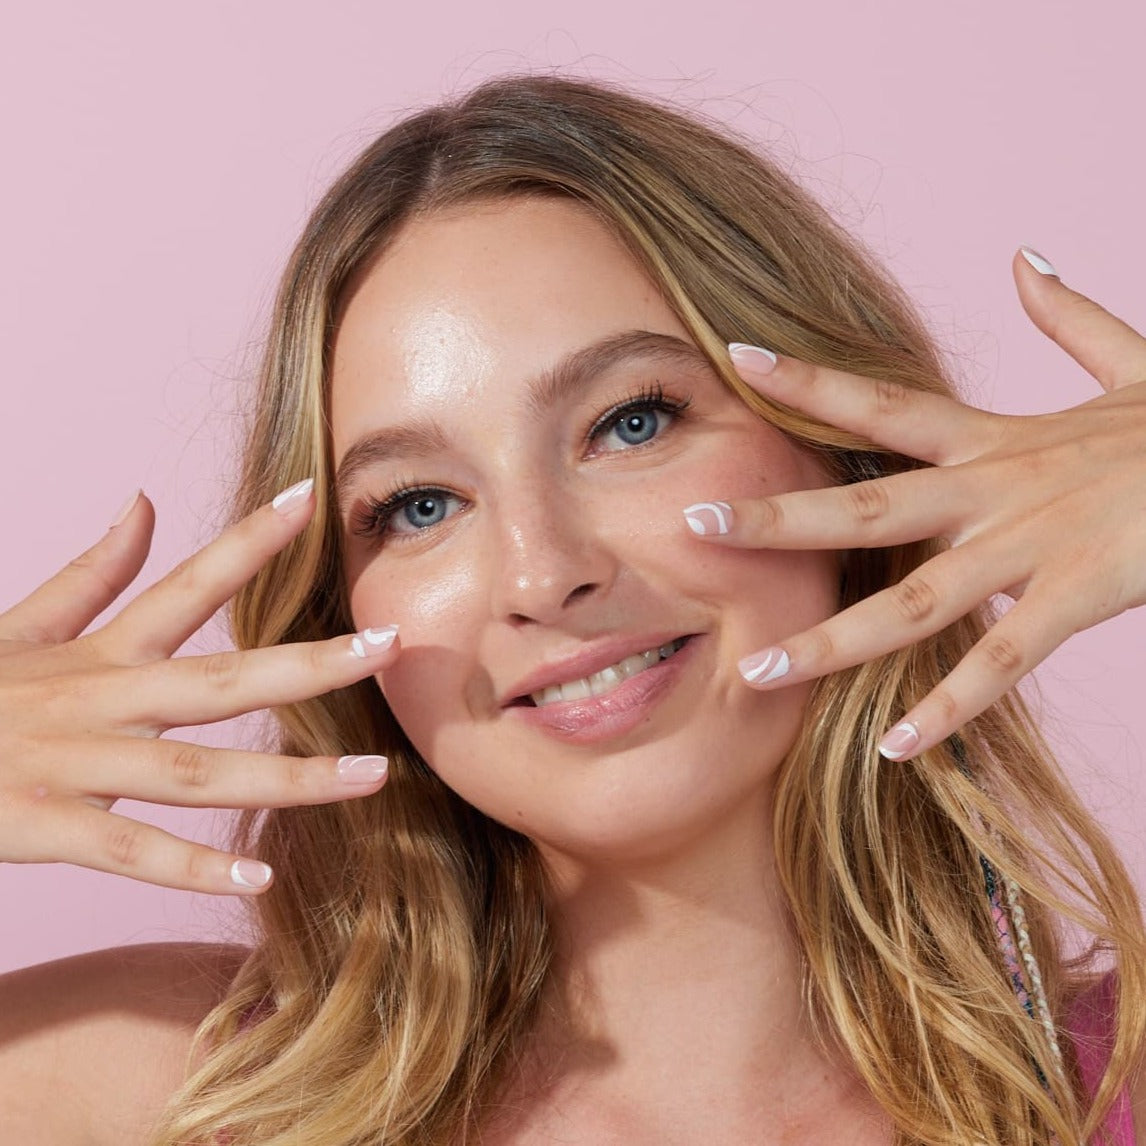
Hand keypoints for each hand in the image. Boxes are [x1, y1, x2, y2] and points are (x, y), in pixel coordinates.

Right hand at [0, 481, 396, 893]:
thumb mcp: (21, 626)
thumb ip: (92, 571)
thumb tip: (144, 498)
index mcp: (101, 653)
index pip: (189, 584)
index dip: (250, 540)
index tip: (314, 497)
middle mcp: (99, 700)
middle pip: (223, 678)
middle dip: (313, 664)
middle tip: (394, 644)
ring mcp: (74, 764)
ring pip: (199, 770)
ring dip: (291, 776)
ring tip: (373, 776)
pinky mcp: (43, 825)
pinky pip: (131, 850)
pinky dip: (194, 866)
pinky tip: (262, 873)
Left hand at [684, 248, 1145, 760]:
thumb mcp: (1129, 361)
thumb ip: (1068, 315)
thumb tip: (1024, 256)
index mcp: (994, 437)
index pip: (881, 402)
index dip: (807, 380)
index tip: (734, 357)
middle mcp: (995, 490)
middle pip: (865, 506)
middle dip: (779, 520)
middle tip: (694, 527)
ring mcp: (1033, 547)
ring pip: (914, 602)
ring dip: (833, 641)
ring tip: (758, 673)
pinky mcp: (1080, 596)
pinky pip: (1003, 662)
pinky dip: (950, 707)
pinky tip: (895, 748)